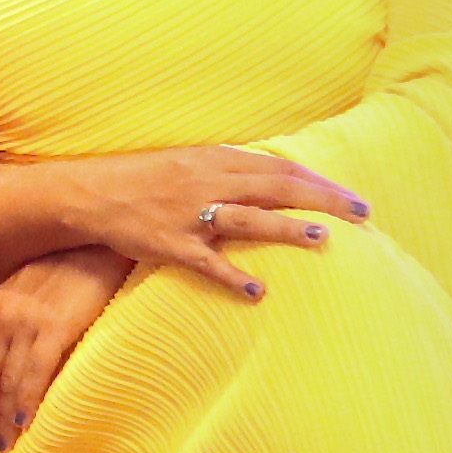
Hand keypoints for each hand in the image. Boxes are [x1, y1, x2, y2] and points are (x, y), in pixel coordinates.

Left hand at [0, 248, 128, 449]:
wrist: (100, 239)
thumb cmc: (71, 261)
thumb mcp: (28, 283)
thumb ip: (12, 309)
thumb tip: (4, 337)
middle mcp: (2, 314)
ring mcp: (26, 321)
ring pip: (7, 380)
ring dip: (4, 417)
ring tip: (4, 444)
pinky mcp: (55, 327)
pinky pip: (35, 372)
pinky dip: (26, 400)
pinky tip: (23, 422)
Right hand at [58, 145, 359, 295]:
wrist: (89, 193)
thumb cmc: (143, 178)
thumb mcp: (189, 161)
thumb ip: (230, 169)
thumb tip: (275, 179)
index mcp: (215, 160)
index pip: (279, 167)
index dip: (318, 181)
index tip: (351, 196)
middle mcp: (207, 182)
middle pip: (275, 188)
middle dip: (322, 199)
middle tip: (362, 213)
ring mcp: (188, 214)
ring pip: (247, 219)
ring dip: (287, 229)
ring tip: (324, 239)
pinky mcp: (169, 244)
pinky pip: (205, 262)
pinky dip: (231, 276)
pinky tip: (257, 292)